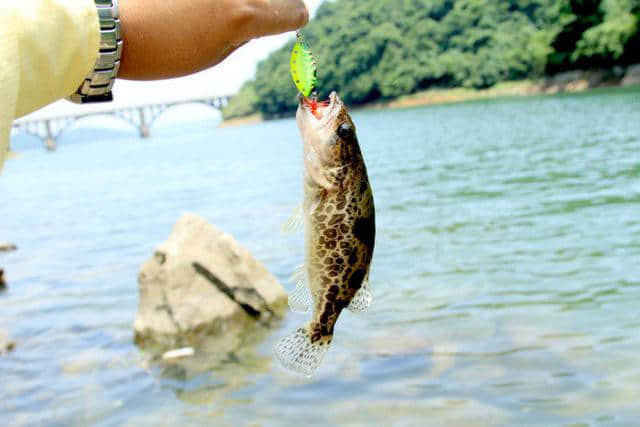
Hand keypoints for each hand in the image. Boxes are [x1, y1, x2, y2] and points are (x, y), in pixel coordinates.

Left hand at [118, 0, 308, 79]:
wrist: (109, 27)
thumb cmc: (161, 51)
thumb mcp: (212, 56)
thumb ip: (243, 34)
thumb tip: (257, 19)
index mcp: (244, 17)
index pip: (293, 12)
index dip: (296, 18)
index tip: (294, 18)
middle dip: (274, 3)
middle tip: (266, 14)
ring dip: (241, 4)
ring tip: (216, 18)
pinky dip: (216, 3)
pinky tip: (197, 11)